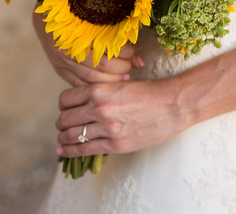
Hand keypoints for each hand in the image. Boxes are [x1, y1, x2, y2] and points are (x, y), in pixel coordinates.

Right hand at [33, 10, 143, 86]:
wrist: (44, 17)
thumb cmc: (75, 15)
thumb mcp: (96, 19)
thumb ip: (119, 36)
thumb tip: (141, 61)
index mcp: (77, 31)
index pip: (108, 50)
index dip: (126, 54)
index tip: (133, 51)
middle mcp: (67, 49)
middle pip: (102, 66)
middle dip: (122, 67)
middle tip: (130, 64)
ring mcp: (62, 62)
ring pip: (92, 79)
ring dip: (112, 79)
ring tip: (123, 75)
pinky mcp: (60, 71)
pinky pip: (80, 85)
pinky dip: (97, 86)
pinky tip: (109, 84)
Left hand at [53, 77, 190, 155]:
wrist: (174, 104)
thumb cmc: (152, 92)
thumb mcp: (122, 85)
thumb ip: (102, 92)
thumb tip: (85, 102)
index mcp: (100, 89)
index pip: (66, 99)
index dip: (63, 105)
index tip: (66, 109)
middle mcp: (100, 108)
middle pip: (65, 118)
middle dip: (61, 123)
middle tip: (63, 125)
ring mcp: (107, 127)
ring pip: (71, 135)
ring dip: (63, 138)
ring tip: (62, 139)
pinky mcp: (115, 144)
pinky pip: (84, 149)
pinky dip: (70, 151)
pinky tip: (63, 151)